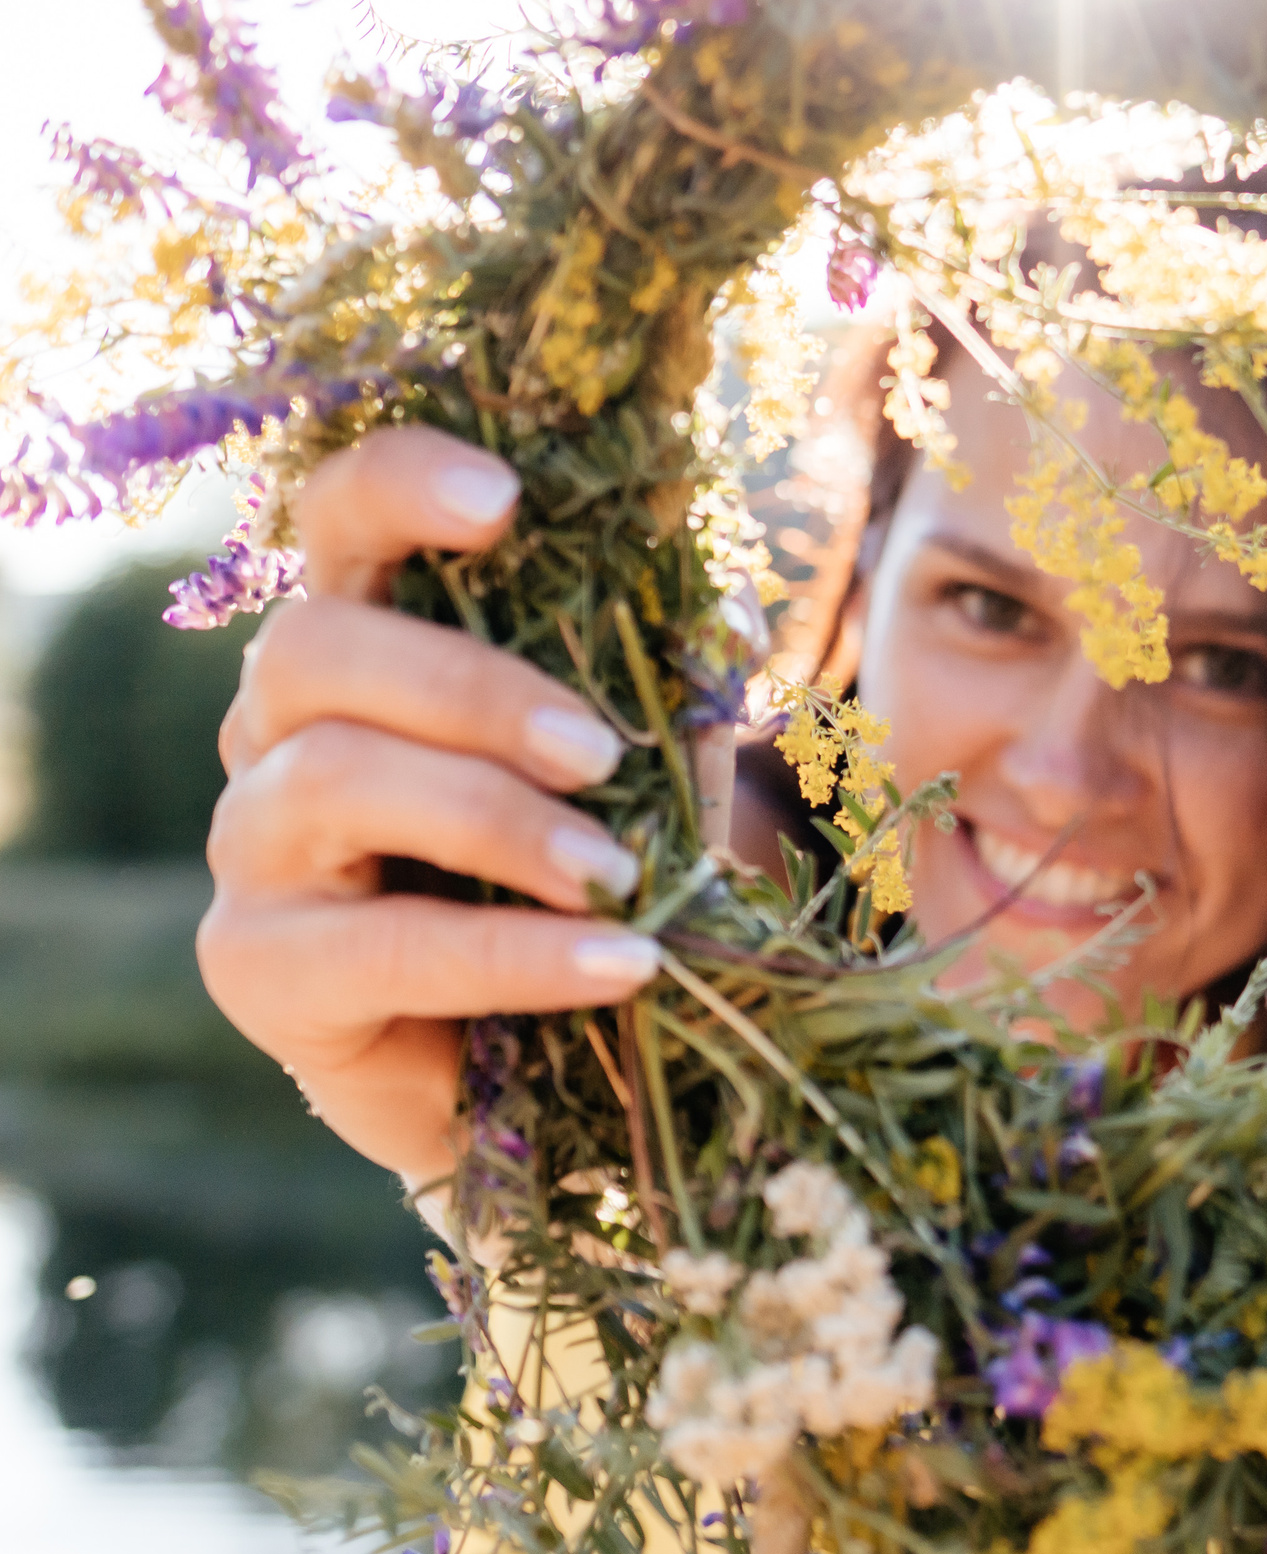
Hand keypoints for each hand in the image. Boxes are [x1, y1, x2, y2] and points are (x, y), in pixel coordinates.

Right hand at [197, 426, 663, 1181]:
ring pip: (329, 781)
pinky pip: (376, 947)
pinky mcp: (255, 968)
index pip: (339, 522)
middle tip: (599, 752)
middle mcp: (279, 727)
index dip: (399, 485)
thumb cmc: (574, 879)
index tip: (504, 498)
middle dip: (468, 689)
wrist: (534, 1069)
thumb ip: (654, 687)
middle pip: (313, 646)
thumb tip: (729, 612)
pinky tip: (617, 963)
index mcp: (368, 644)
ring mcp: (251, 845)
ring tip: (616, 875)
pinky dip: (511, 954)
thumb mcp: (633, 771)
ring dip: (494, 821)